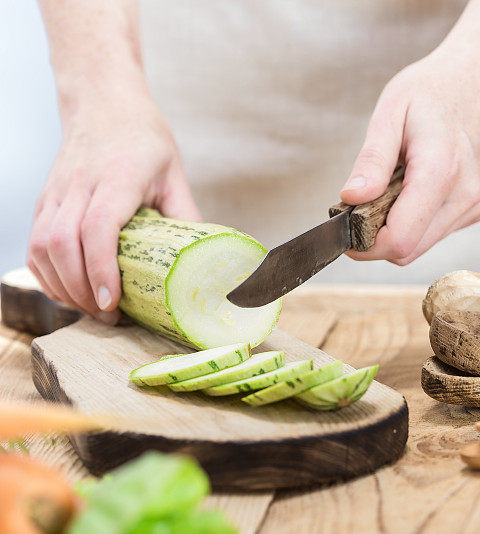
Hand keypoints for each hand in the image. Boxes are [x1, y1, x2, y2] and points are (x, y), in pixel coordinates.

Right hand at [27, 94, 200, 323]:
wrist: (103, 102)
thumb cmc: (144, 138)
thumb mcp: (175, 173)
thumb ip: (186, 216)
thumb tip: (203, 259)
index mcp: (116, 178)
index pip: (97, 228)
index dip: (100, 269)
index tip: (113, 302)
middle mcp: (78, 186)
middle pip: (61, 245)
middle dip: (81, 289)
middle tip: (108, 316)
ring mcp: (55, 193)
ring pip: (41, 247)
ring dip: (62, 286)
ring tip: (92, 309)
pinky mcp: (44, 200)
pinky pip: (34, 243)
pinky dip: (47, 274)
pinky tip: (70, 291)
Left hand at [340, 44, 479, 264]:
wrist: (479, 78)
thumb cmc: (433, 89)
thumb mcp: (390, 113)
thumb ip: (371, 161)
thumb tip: (351, 198)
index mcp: (440, 171)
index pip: (399, 239)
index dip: (365, 246)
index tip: (344, 233)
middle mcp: (466, 195)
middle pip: (409, 250)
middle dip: (377, 237)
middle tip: (362, 204)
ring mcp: (477, 204)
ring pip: (423, 245)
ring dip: (398, 228)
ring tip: (393, 186)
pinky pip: (438, 232)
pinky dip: (418, 220)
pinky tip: (416, 187)